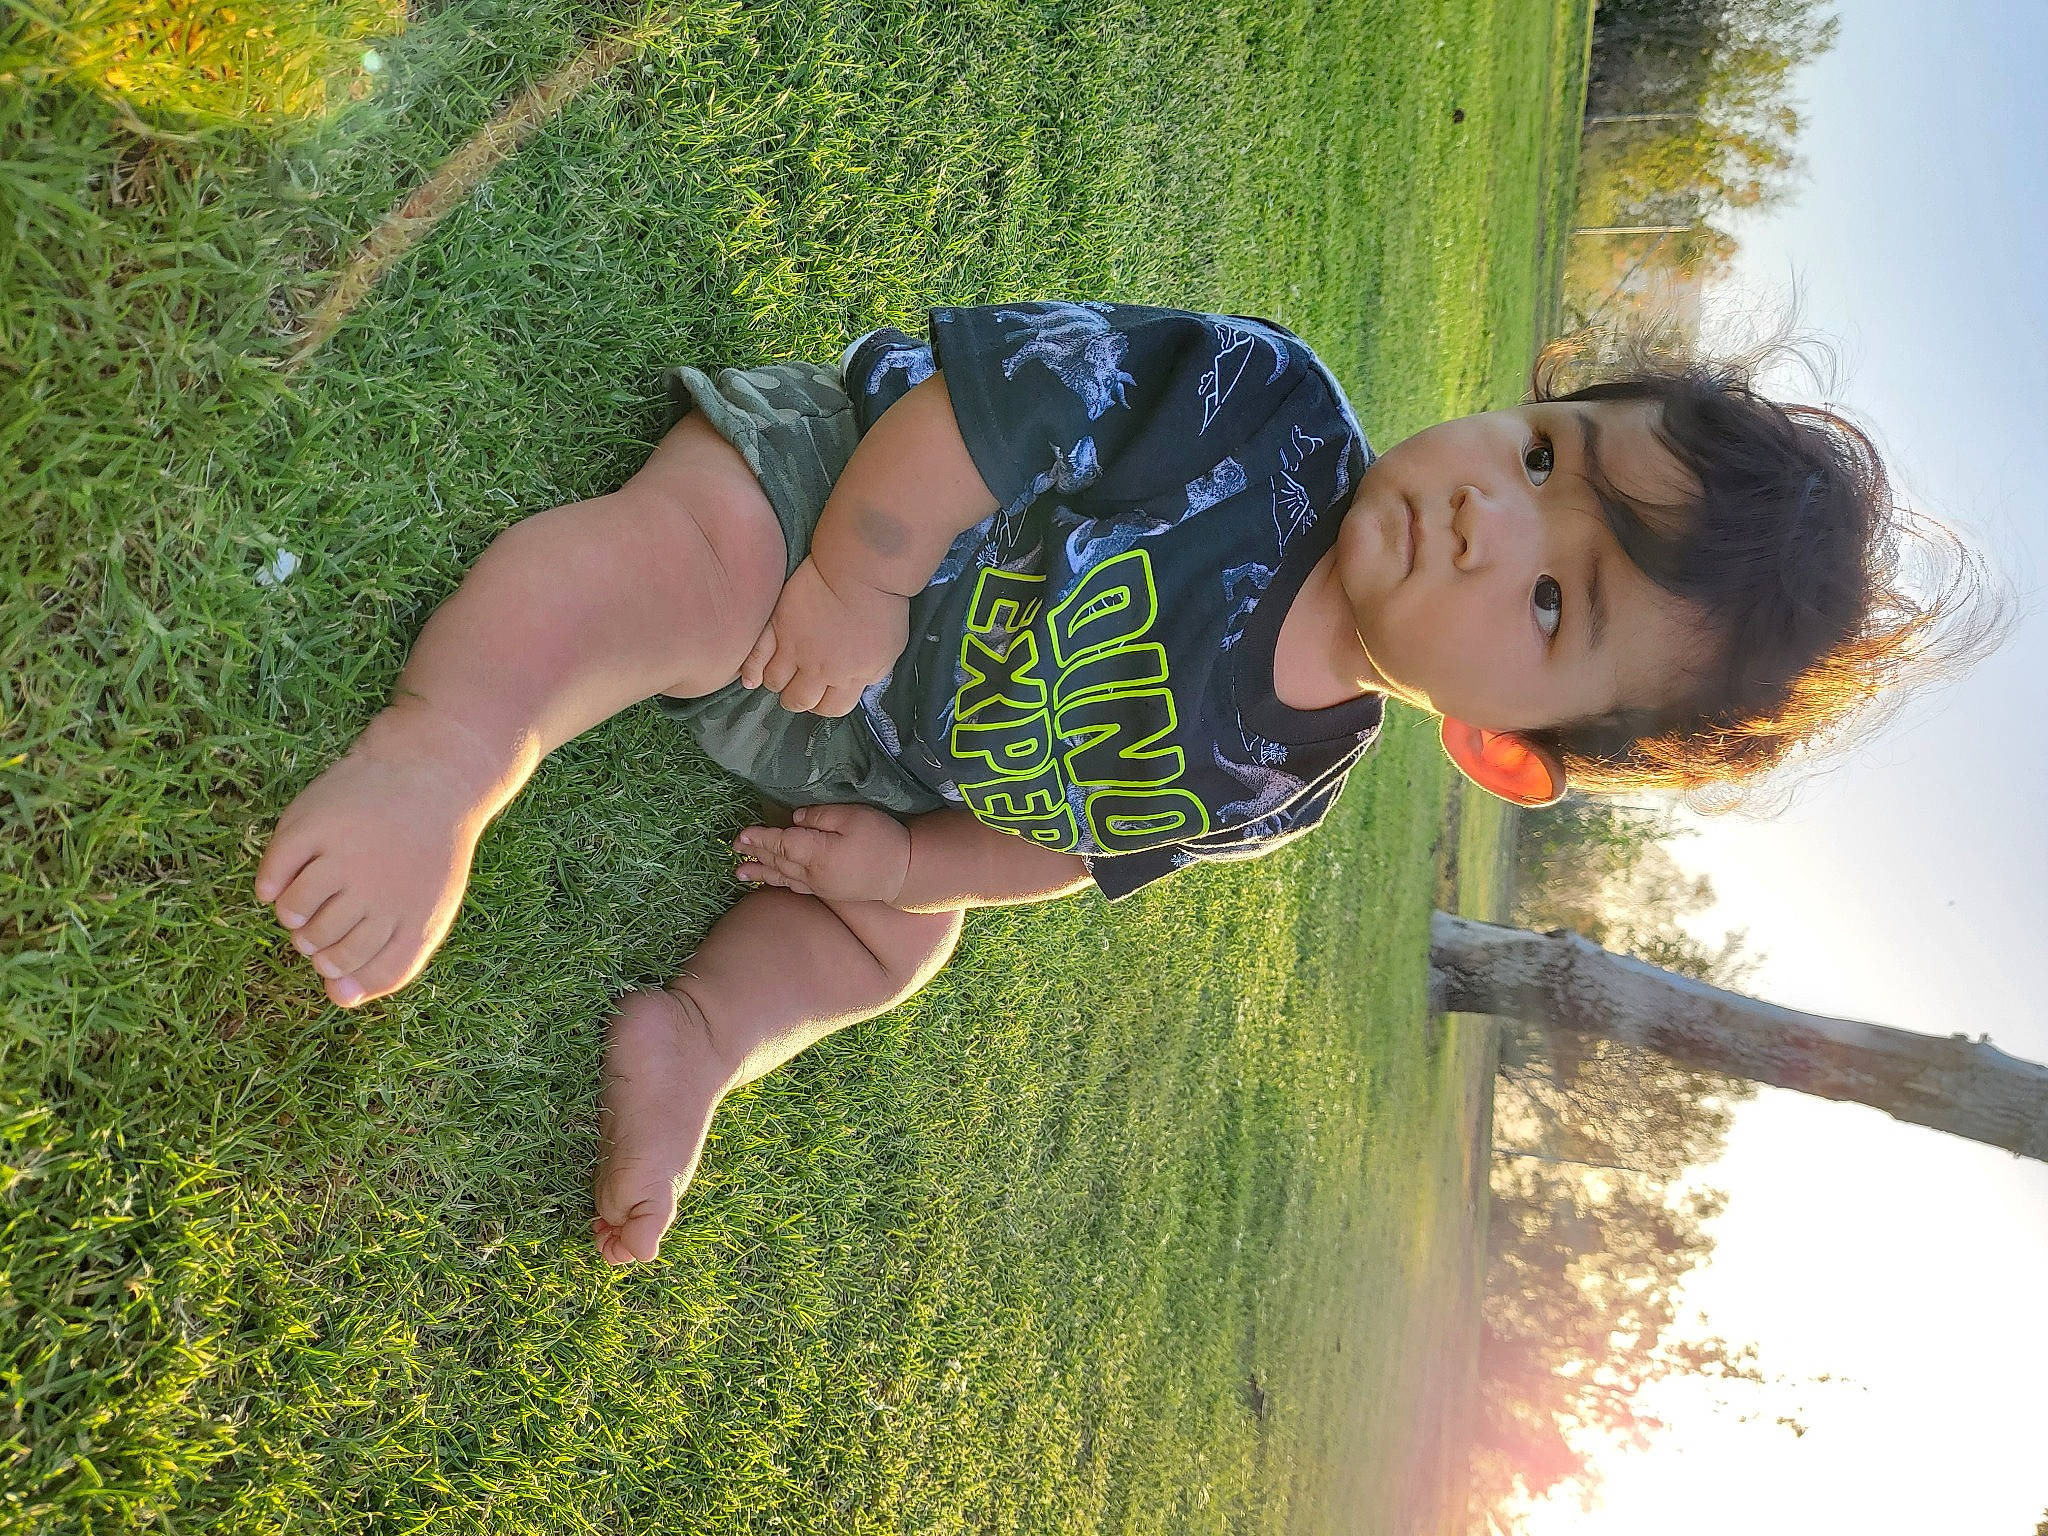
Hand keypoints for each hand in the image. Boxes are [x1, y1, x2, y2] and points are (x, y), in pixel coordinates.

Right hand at [253, 702, 494, 1007]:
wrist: (432, 774)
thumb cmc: (423, 855)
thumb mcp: (426, 912)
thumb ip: (389, 963)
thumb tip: (336, 998)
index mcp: (413, 917)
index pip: (363, 973)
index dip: (343, 970)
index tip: (339, 950)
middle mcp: (380, 890)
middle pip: (323, 949)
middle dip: (314, 944)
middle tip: (327, 912)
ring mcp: (346, 855)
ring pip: (294, 918)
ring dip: (293, 916)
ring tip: (309, 894)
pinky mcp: (313, 825)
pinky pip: (273, 876)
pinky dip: (271, 885)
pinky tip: (288, 874)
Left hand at [732, 804, 911, 904]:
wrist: (906, 873)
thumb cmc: (881, 839)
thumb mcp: (853, 817)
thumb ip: (820, 816)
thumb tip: (793, 818)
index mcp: (817, 853)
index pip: (781, 843)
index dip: (759, 839)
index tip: (740, 835)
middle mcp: (813, 873)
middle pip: (778, 861)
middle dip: (755, 854)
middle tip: (734, 848)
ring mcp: (820, 885)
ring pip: (783, 876)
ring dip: (760, 873)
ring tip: (739, 873)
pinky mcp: (828, 891)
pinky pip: (796, 886)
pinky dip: (779, 882)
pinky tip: (772, 880)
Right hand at [738, 556, 906, 715]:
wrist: (861, 569)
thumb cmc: (883, 606)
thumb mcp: (889, 651)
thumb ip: (869, 674)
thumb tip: (855, 685)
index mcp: (849, 677)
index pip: (831, 709)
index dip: (825, 704)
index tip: (823, 696)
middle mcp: (819, 669)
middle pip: (798, 700)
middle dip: (799, 698)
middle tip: (800, 686)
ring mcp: (794, 647)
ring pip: (774, 682)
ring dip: (777, 682)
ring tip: (781, 673)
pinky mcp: (777, 625)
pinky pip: (755, 657)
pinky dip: (750, 670)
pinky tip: (750, 677)